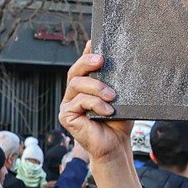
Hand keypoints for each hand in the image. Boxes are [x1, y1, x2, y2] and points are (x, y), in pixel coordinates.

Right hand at [58, 46, 140, 187]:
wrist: (116, 146)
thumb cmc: (119, 121)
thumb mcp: (121, 96)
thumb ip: (116, 80)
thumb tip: (120, 60)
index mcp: (86, 86)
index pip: (83, 65)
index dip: (87, 52)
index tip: (95, 42)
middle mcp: (74, 93)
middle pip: (75, 71)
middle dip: (87, 62)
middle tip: (101, 61)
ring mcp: (68, 104)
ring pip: (77, 84)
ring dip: (97, 88)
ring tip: (112, 97)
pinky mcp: (66, 116)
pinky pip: (79, 101)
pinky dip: (95, 104)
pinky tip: (107, 111)